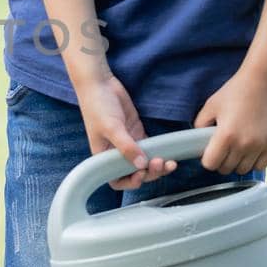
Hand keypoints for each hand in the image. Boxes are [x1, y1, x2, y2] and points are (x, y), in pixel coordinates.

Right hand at [76, 73, 177, 189]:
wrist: (100, 83)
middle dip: (150, 173)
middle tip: (160, 163)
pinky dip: (159, 152)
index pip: (117, 180)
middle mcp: (116, 153)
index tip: (142, 174)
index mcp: (104, 157)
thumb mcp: (111, 127)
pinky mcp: (137, 133)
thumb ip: (126, 147)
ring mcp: (128, 143)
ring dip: (157, 166)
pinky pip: (150, 148)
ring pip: (145, 162)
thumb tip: (141, 165)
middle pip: (135, 173)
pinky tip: (169, 152)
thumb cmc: (97, 106)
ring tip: (169, 162)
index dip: (130, 182)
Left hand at [193, 67, 266, 174]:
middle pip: (226, 169)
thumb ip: (200, 125)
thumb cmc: (235, 91)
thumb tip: (198, 141)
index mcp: (225, 135)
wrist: (262, 81)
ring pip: (243, 170)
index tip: (209, 151)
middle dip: (220, 160)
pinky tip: (248, 151)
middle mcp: (243, 144)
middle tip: (221, 148)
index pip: (210, 164)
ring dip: (236, 163)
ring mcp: (259, 145)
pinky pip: (261, 166)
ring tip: (235, 149)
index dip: (207, 159)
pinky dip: (253, 162)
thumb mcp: (210, 106)